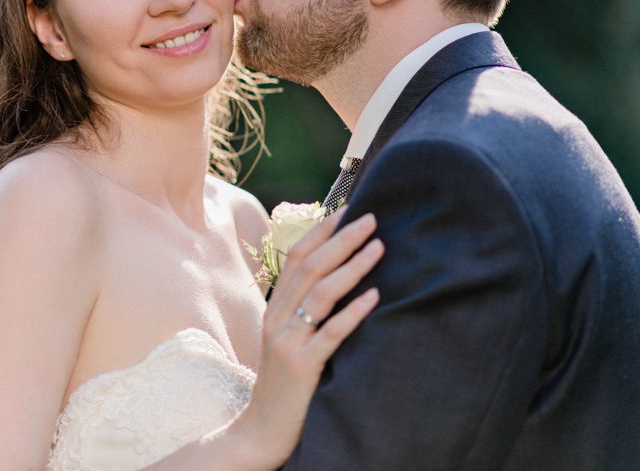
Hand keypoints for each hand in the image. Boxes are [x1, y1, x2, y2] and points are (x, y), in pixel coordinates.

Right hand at [230, 211, 382, 468]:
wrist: (260, 429)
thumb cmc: (283, 385)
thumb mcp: (288, 340)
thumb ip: (304, 312)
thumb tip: (337, 282)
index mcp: (274, 307)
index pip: (296, 257)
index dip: (321, 230)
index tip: (348, 210)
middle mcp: (277, 317)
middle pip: (310, 267)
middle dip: (342, 239)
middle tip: (371, 218)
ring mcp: (287, 341)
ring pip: (320, 293)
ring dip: (352, 266)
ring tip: (379, 248)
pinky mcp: (301, 365)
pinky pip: (330, 332)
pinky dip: (353, 311)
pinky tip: (374, 296)